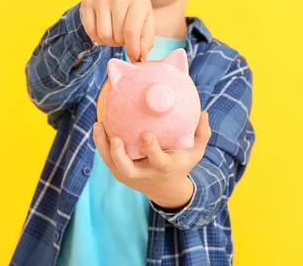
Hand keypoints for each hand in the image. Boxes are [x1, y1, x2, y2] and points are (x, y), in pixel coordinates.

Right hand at [80, 0, 154, 61]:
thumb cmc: (136, 10)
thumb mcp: (147, 23)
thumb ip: (146, 41)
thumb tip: (140, 57)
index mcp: (138, 0)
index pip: (131, 31)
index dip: (132, 48)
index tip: (133, 57)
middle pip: (116, 35)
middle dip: (121, 43)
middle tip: (124, 38)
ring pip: (102, 34)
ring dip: (110, 42)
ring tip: (115, 35)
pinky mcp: (87, 0)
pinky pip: (89, 30)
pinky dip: (98, 37)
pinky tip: (105, 31)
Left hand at [92, 112, 211, 209]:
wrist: (166, 189)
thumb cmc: (182, 164)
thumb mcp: (196, 152)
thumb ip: (202, 134)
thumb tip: (203, 112)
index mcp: (164, 168)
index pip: (157, 161)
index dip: (151, 149)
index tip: (146, 134)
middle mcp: (144, 174)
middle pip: (127, 169)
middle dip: (120, 155)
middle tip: (116, 138)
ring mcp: (130, 175)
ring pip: (112, 163)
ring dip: (104, 146)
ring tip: (98, 126)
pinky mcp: (120, 172)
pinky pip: (108, 158)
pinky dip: (102, 144)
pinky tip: (98, 126)